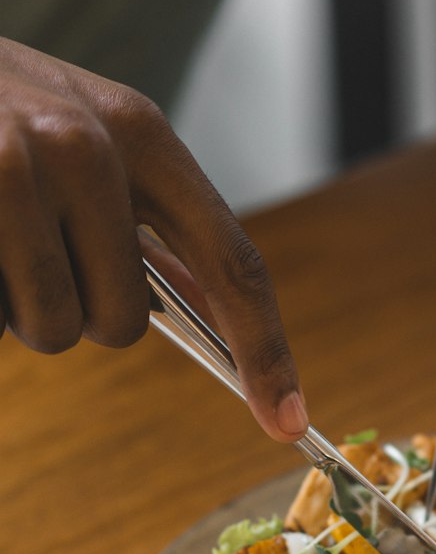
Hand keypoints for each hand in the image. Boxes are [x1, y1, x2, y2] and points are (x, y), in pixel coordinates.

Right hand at [0, 38, 307, 440]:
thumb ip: (144, 221)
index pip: (233, 263)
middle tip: (28, 253)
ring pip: (56, 326)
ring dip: (18, 310)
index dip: (266, 352)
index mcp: (140, 133)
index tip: (289, 421)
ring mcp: (18, 167)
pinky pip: (0, 316)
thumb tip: (213, 312)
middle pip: (125, 323)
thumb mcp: (79, 141)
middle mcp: (89, 145)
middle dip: (77, 314)